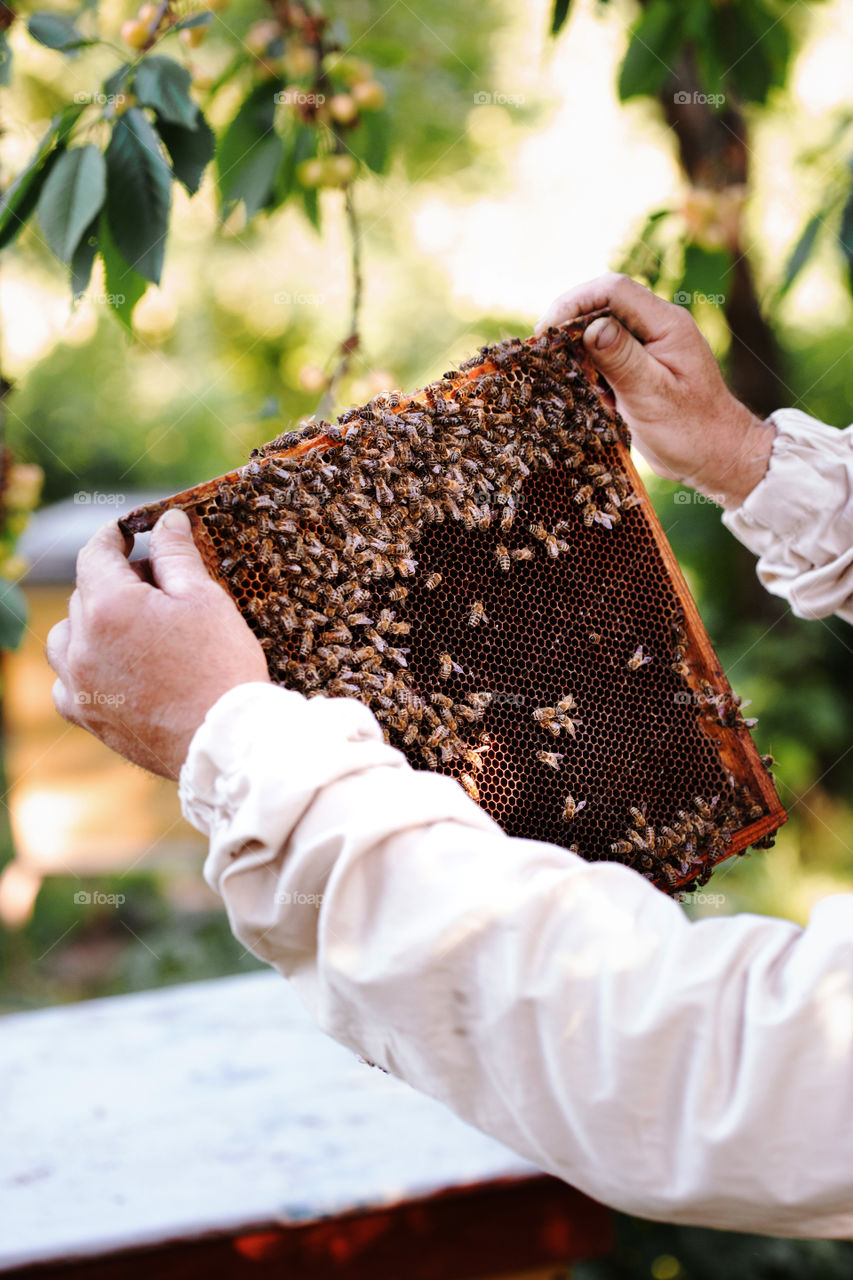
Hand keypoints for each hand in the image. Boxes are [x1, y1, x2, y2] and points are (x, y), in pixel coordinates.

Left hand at [47, 509, 269, 779]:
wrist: (225, 740)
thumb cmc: (221, 666)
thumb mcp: (205, 599)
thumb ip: (176, 555)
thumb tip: (166, 521)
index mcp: (110, 606)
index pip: (95, 553)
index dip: (113, 536)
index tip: (130, 530)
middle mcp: (83, 644)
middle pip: (86, 594)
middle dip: (116, 581)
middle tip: (158, 585)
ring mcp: (80, 684)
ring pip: (64, 637)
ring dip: (89, 623)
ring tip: (129, 627)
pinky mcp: (88, 718)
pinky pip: (66, 683)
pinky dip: (81, 668)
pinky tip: (111, 668)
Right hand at [535, 273, 776, 507]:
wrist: (717, 456)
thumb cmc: (691, 431)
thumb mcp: (652, 396)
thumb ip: (622, 359)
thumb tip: (590, 327)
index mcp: (667, 325)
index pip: (613, 290)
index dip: (574, 303)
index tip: (547, 331)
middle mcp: (660, 326)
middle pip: (604, 304)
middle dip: (572, 325)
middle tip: (548, 355)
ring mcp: (652, 344)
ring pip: (603, 329)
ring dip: (583, 352)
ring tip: (581, 383)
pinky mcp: (644, 364)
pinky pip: (609, 353)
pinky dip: (595, 371)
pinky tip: (602, 398)